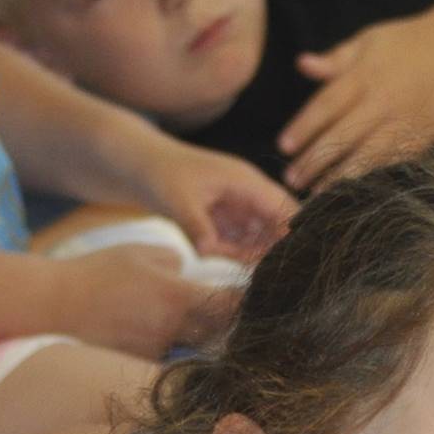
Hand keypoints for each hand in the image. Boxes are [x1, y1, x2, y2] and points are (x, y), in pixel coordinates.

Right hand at [52, 245, 237, 357]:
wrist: (55, 305)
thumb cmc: (97, 273)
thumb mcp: (139, 254)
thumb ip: (174, 261)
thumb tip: (190, 272)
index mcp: (177, 296)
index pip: (229, 306)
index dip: (244, 304)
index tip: (252, 300)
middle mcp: (172, 328)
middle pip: (220, 334)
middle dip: (228, 325)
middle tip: (231, 315)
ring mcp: (158, 350)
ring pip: (196, 348)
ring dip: (202, 339)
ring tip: (193, 324)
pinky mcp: (142, 364)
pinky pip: (171, 358)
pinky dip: (175, 349)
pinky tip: (160, 336)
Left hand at [135, 137, 292, 260]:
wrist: (141, 166)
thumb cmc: (160, 174)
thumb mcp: (177, 200)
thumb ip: (196, 226)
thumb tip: (207, 251)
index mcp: (247, 181)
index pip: (285, 208)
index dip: (293, 234)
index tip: (289, 261)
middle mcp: (250, 193)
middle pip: (280, 226)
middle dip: (271, 249)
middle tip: (252, 266)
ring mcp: (241, 207)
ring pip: (262, 238)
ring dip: (248, 252)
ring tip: (214, 249)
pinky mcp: (230, 218)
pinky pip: (244, 242)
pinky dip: (233, 251)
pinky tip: (209, 248)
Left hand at [280, 9, 433, 192]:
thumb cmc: (406, 42)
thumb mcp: (367, 41)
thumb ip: (335, 59)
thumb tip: (302, 65)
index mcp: (366, 76)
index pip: (327, 106)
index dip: (304, 128)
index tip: (283, 146)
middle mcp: (384, 103)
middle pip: (343, 137)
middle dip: (315, 160)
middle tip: (291, 179)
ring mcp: (405, 124)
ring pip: (368, 157)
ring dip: (340, 177)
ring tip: (317, 193)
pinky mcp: (423, 139)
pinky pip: (393, 163)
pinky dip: (372, 178)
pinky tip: (353, 190)